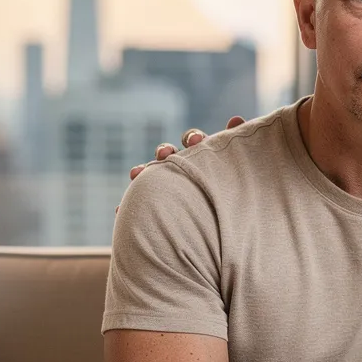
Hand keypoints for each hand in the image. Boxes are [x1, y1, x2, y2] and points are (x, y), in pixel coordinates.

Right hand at [117, 117, 243, 213]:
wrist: (231, 242)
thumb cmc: (240, 201)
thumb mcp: (241, 174)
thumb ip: (239, 149)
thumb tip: (236, 119)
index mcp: (206, 158)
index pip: (195, 142)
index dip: (193, 138)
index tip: (195, 141)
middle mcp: (185, 171)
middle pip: (170, 155)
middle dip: (165, 151)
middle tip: (166, 154)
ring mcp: (169, 190)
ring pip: (151, 177)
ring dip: (142, 172)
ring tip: (137, 174)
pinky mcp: (158, 211)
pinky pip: (140, 207)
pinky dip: (128, 206)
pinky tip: (120, 210)